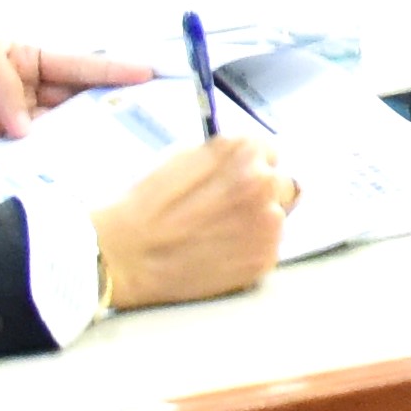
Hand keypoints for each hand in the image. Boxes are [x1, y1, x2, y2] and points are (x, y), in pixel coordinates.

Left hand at [0, 24, 146, 147]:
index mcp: (24, 55)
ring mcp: (6, 117)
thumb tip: (25, 128)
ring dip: (72, 137)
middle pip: (71, 101)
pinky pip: (19, 152)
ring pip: (50, 130)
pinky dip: (36, 158)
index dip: (111, 70)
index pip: (77, 64)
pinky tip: (58, 165)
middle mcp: (22, 87)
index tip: (147, 74)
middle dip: (101, 109)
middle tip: (135, 120)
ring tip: (104, 147)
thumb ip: (5, 84)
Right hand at [87, 132, 292, 314]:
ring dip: (256, 222)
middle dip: (261, 192)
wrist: (128, 254)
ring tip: (216, 232)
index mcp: (246, 152)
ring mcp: (269, 225)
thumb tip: (246, 158)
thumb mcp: (183, 156)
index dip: (251, 165)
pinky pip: (268, 247)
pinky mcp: (264, 259)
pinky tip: (219, 250)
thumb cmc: (147, 204)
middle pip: (282, 184)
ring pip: (276, 218)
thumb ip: (224, 155)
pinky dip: (250, 248)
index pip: (270, 151)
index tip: (237, 176)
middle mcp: (265, 185)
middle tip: (229, 207)